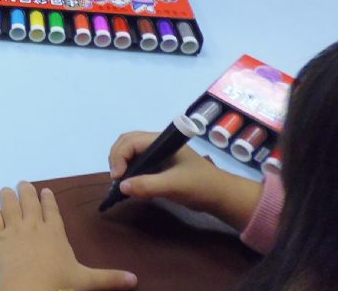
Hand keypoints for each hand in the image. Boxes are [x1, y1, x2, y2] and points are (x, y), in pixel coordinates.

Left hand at [0, 182, 136, 290]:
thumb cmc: (58, 283)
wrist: (29, 289)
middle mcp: (34, 225)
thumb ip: (109, 278)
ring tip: (6, 191)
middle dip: (25, 190)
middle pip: (28, 200)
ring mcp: (13, 229)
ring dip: (7, 196)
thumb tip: (136, 280)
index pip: (51, 208)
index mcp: (55, 231)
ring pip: (8, 203)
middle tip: (22, 184)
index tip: (44, 190)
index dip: (47, 198)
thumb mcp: (87, 281)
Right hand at [108, 131, 261, 230]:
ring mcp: (157, 153)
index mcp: (161, 141)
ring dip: (121, 164)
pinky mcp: (158, 165)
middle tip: (116, 179)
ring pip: (129, 152)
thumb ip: (148, 185)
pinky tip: (129, 184)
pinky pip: (136, 163)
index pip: (130, 141)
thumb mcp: (174, 186)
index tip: (118, 178)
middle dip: (117, 158)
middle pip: (126, 143)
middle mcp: (156, 143)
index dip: (119, 157)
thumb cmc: (200, 186)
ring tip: (121, 182)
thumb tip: (121, 186)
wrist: (221, 196)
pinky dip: (128, 171)